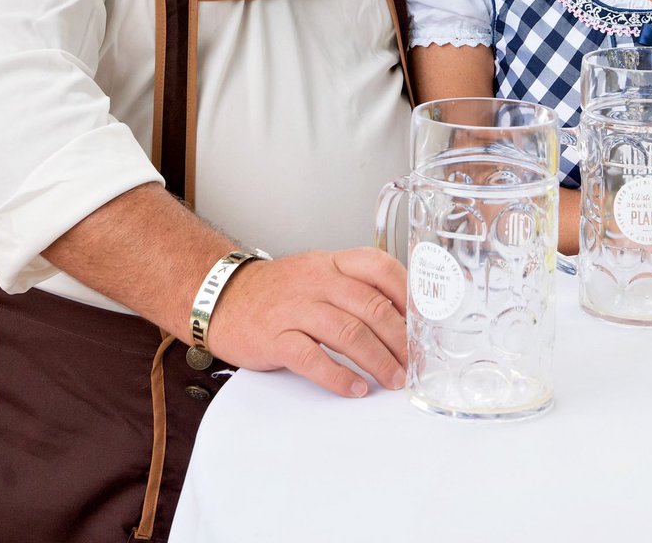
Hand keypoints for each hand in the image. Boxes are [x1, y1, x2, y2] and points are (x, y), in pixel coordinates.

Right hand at [205, 246, 407, 397]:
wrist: (226, 298)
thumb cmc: (283, 292)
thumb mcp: (321, 275)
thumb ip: (357, 287)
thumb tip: (405, 314)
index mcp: (334, 263)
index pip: (380, 267)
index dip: (408, 294)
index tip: (425, 322)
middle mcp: (318, 281)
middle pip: (371, 307)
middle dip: (400, 339)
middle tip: (415, 363)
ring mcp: (296, 308)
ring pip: (348, 333)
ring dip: (378, 360)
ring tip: (393, 379)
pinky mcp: (275, 338)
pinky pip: (312, 358)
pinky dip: (338, 377)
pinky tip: (355, 388)